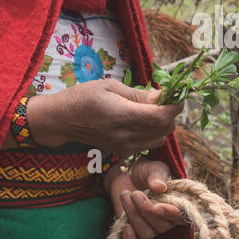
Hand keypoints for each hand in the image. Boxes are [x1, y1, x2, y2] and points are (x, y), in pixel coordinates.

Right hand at [26, 78, 182, 154]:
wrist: (62, 120)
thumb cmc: (84, 97)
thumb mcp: (111, 87)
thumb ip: (139, 95)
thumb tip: (163, 96)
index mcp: (122, 116)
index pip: (162, 117)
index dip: (174, 106)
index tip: (176, 94)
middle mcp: (126, 135)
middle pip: (165, 129)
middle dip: (170, 113)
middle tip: (162, 98)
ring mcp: (125, 146)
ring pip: (160, 138)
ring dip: (162, 124)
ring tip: (150, 109)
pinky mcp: (123, 151)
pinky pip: (148, 144)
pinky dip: (152, 132)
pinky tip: (141, 120)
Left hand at [103, 158, 184, 238]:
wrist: (126, 174)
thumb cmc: (145, 171)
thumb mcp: (154, 168)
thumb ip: (157, 176)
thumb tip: (160, 187)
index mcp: (177, 206)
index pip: (179, 216)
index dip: (169, 214)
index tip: (158, 205)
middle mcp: (166, 221)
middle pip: (161, 227)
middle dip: (146, 211)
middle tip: (136, 194)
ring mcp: (151, 228)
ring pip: (147, 234)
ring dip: (134, 216)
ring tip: (126, 196)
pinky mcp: (135, 233)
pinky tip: (126, 228)